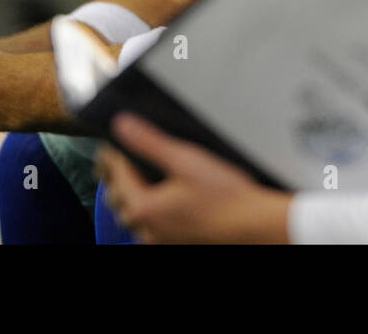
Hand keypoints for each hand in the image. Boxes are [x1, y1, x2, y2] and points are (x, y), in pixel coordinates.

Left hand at [98, 113, 292, 243]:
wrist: (255, 226)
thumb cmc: (225, 197)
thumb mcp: (185, 160)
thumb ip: (150, 142)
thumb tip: (121, 125)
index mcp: (144, 208)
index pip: (118, 175)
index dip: (113, 155)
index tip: (113, 140)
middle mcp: (149, 229)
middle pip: (120, 200)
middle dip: (117, 178)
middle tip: (119, 157)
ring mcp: (163, 240)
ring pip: (135, 217)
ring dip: (132, 196)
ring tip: (136, 177)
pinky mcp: (178, 242)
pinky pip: (152, 227)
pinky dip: (149, 210)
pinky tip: (162, 201)